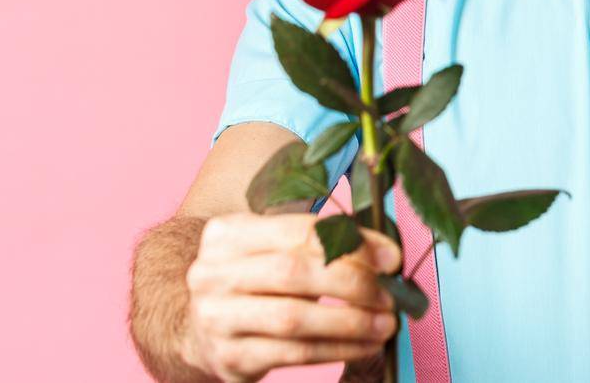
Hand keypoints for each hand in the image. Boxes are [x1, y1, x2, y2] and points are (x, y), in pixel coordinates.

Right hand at [181, 212, 400, 382]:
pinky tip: (365, 345)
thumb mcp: (272, 249)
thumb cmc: (253, 280)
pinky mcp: (229, 358)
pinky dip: (336, 349)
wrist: (198, 328)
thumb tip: (385, 255)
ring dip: (350, 321)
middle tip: (391, 294)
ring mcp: (215, 318)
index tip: (391, 258)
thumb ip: (319, 243)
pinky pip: (293, 354)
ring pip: (293, 318)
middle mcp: (212, 273)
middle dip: (352, 282)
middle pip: (293, 272)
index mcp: (227, 233)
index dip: (351, 243)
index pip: (299, 231)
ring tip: (386, 323)